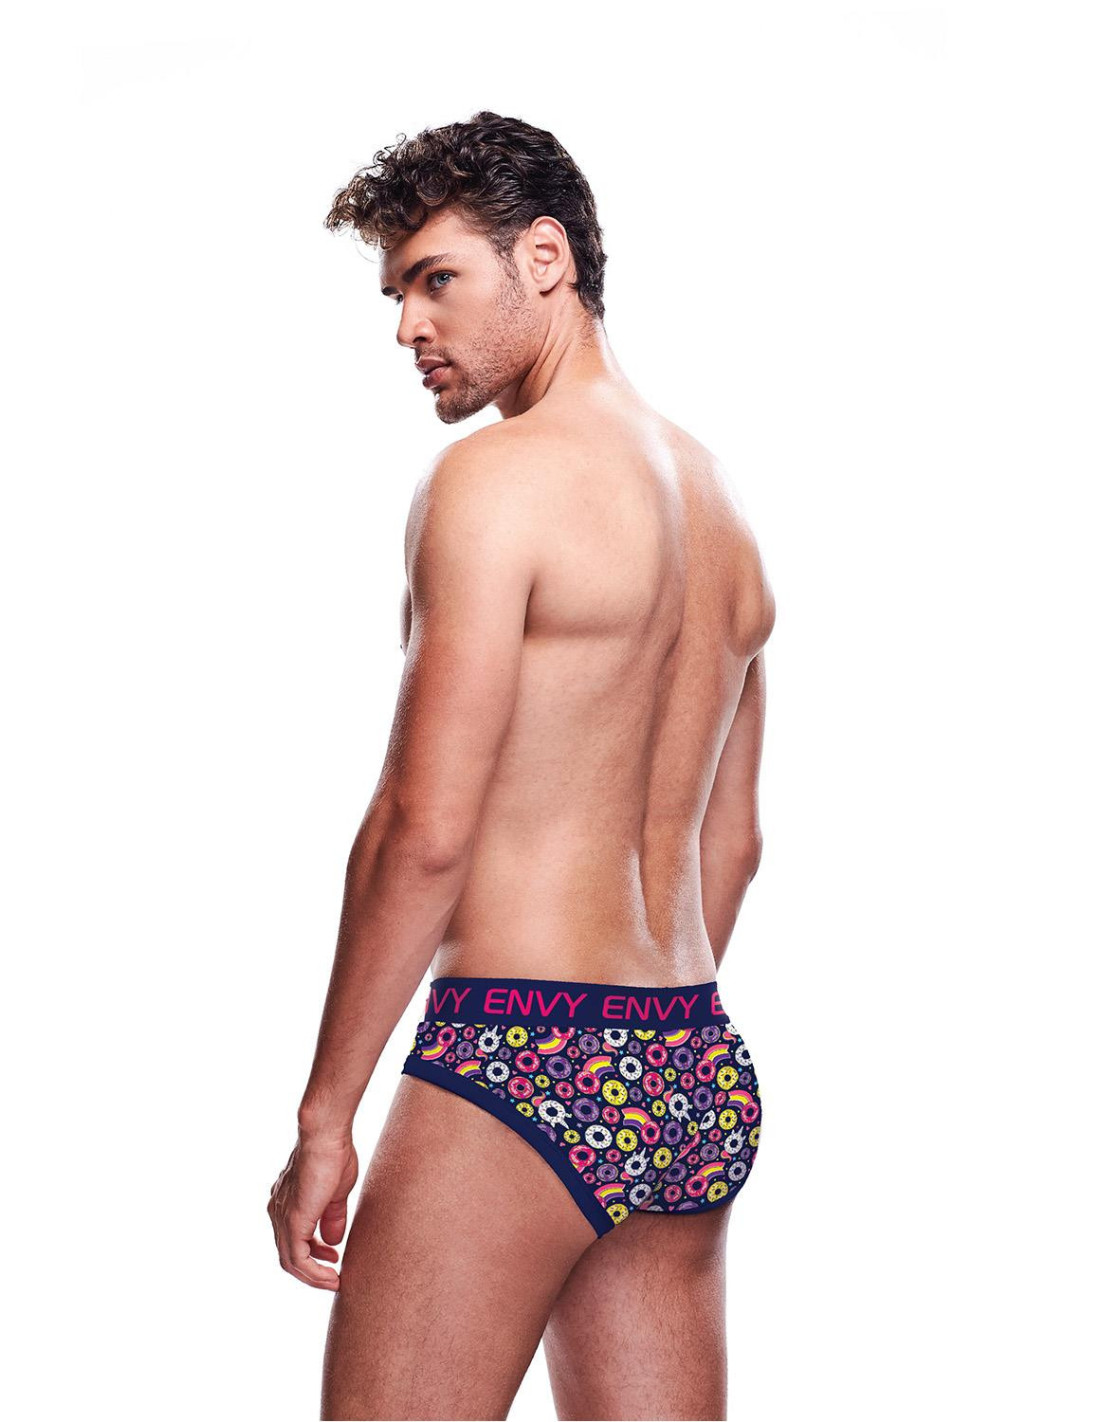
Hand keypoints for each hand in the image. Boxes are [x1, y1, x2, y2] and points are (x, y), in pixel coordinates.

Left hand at [267, 1132, 358, 1289]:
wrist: (326, 1134)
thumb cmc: (333, 1153)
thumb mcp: (336, 1191)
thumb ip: (332, 1217)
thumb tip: (332, 1241)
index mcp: (286, 1201)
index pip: (293, 1237)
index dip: (312, 1252)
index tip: (332, 1257)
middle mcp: (278, 1210)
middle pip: (289, 1253)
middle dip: (312, 1268)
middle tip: (334, 1274)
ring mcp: (282, 1217)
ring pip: (291, 1261)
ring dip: (313, 1277)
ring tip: (334, 1282)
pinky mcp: (292, 1222)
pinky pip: (298, 1259)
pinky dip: (313, 1273)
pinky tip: (331, 1276)